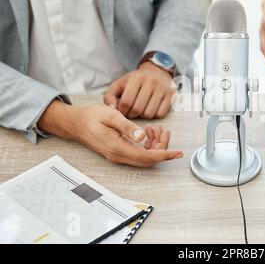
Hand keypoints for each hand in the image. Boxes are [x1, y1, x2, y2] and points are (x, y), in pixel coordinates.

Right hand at [38, 101, 182, 167]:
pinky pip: (137, 154)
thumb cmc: (91, 117)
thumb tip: (142, 136)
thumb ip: (126, 127)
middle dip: (161, 147)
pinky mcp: (118, 152)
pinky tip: (148, 131)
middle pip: (148, 159)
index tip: (178, 153)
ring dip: (154, 145)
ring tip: (156, 128)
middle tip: (165, 130)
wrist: (75, 123)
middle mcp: (118, 155)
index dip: (164, 155)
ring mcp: (118, 156)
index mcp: (117, 147)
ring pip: (144, 157)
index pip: (147, 156)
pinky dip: (147, 144)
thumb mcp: (110, 116)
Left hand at [104, 61, 174, 119]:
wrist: (157, 72)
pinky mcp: (170, 96)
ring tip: (140, 110)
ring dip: (142, 115)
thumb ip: (110, 96)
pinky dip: (153, 115)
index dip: (122, 110)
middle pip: (138, 109)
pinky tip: (150, 109)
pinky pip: (160, 114)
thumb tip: (112, 109)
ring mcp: (162, 89)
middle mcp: (151, 82)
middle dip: (132, 114)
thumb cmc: (135, 81)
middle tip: (131, 112)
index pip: (126, 101)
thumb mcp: (120, 84)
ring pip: (149, 113)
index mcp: (136, 77)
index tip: (122, 110)